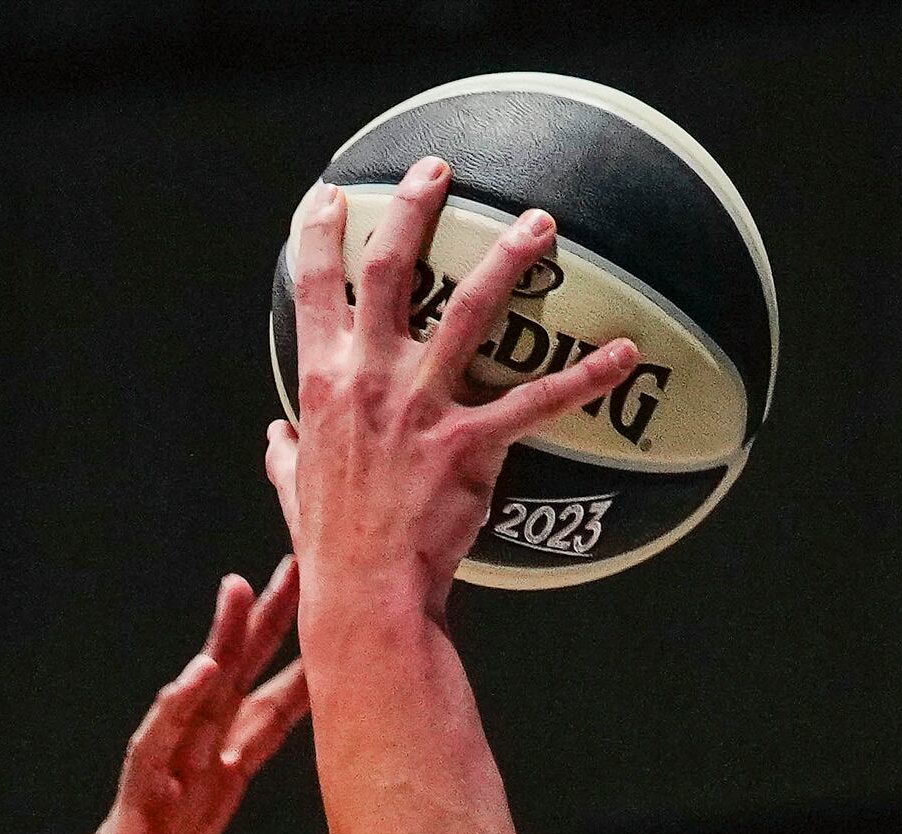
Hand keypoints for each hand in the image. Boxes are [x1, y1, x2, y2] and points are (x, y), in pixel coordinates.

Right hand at [12, 564, 343, 833]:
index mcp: (208, 803)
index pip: (261, 727)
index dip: (301, 682)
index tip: (344, 635)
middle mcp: (183, 784)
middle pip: (230, 693)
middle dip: (264, 634)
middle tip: (300, 568)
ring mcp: (154, 794)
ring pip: (189, 706)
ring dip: (215, 648)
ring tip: (240, 590)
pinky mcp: (129, 819)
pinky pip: (151, 753)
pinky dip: (174, 713)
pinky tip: (200, 675)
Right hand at [264, 160, 638, 624]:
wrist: (363, 596)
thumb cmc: (330, 547)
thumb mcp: (294, 492)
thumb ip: (287, 457)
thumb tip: (276, 442)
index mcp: (322, 382)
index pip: (315, 287)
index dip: (320, 233)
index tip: (334, 196)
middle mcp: (369, 378)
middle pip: (390, 268)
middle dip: (414, 208)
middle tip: (439, 169)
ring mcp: (420, 407)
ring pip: (470, 311)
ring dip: (509, 259)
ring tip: (540, 224)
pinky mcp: (468, 445)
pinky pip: (536, 402)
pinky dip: (585, 377)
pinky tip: (625, 355)